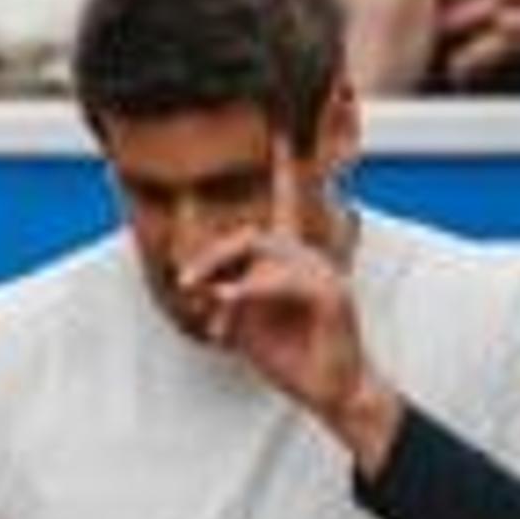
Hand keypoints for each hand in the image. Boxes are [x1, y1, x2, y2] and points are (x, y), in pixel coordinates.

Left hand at [176, 141, 396, 467]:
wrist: (331, 394)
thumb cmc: (292, 359)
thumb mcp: (246, 326)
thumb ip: (225, 299)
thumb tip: (201, 286)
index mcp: (293, 260)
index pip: (289, 200)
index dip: (288, 163)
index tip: (283, 123)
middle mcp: (312, 258)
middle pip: (255, 233)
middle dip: (214, 255)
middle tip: (186, 282)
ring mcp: (326, 273)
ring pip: (267, 251)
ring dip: (227, 276)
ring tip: (207, 302)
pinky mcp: (334, 295)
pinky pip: (283, 280)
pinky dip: (251, 291)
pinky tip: (230, 305)